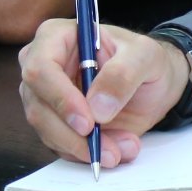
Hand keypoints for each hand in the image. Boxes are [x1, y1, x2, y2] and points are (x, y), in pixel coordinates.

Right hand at [17, 20, 188, 168]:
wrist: (152, 83)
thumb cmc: (144, 59)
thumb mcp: (145, 56)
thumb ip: (123, 74)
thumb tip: (97, 107)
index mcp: (57, 37)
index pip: (41, 68)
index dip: (60, 98)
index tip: (88, 122)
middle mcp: (43, 67)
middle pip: (39, 107)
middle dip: (74, 135)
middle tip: (109, 150)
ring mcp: (46, 98)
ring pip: (48, 132)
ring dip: (85, 148)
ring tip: (122, 149)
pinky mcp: (55, 124)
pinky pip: (61, 146)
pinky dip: (88, 154)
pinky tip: (115, 150)